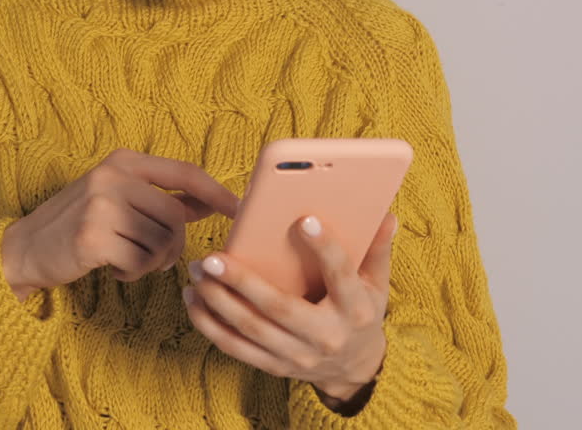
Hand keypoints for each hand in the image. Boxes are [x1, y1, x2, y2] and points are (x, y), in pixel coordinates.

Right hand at [1, 148, 238, 301]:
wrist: (24, 248)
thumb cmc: (79, 224)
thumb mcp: (119, 199)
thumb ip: (163, 198)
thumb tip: (213, 201)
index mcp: (124, 161)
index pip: (185, 172)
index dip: (217, 192)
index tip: (239, 210)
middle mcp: (113, 176)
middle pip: (176, 215)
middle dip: (175, 244)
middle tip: (157, 258)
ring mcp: (101, 204)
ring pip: (161, 241)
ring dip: (151, 261)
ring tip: (127, 259)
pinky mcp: (92, 236)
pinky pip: (139, 262)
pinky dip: (132, 273)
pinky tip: (113, 268)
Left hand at [183, 212, 399, 411]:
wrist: (355, 368)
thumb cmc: (361, 313)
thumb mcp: (377, 283)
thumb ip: (377, 249)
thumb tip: (387, 214)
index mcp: (355, 309)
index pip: (341, 275)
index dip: (325, 248)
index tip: (304, 219)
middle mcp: (326, 336)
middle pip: (280, 308)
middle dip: (244, 282)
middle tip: (213, 257)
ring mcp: (298, 355)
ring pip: (252, 329)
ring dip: (219, 301)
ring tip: (198, 272)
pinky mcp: (276, 366)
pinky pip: (237, 348)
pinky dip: (211, 326)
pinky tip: (194, 300)